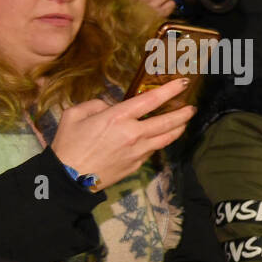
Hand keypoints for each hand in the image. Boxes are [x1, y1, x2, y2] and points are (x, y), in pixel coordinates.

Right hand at [50, 78, 195, 189]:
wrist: (68, 177)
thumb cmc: (68, 144)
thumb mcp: (74, 115)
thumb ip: (95, 105)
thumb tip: (111, 106)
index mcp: (117, 118)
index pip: (150, 100)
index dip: (169, 90)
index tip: (183, 83)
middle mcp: (133, 134)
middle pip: (166, 122)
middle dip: (183, 113)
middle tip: (192, 107)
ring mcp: (137, 151)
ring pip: (166, 138)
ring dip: (178, 128)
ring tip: (185, 121)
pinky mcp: (137, 164)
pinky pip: (154, 149)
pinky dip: (162, 141)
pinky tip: (163, 137)